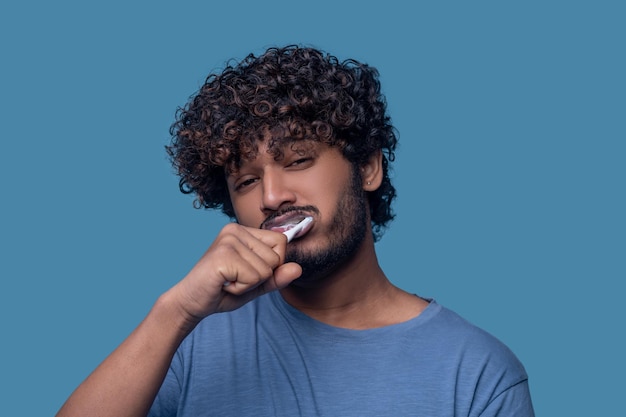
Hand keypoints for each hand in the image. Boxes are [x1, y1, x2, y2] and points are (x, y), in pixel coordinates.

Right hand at [168, 223, 301, 325]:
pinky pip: (254, 277)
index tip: (245, 271)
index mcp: (242, 230)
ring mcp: (228, 241)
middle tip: (234, 278)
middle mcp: (235, 229)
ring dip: (249, 284)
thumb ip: (276, 277)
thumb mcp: (255, 284)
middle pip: (276, 257)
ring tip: (228, 281)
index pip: (281, 242)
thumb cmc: (221, 291)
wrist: (190, 302)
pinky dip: (241, 289)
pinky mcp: (223, 255)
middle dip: (260, 277)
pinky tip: (224, 284)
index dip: (271, 265)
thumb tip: (298, 269)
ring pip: (267, 269)